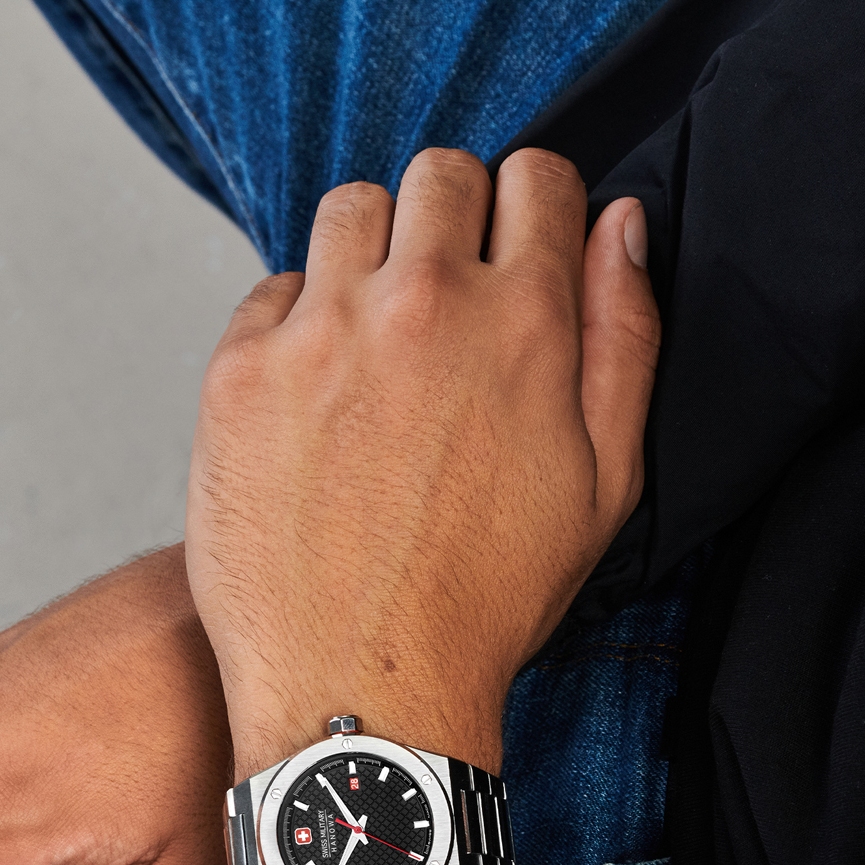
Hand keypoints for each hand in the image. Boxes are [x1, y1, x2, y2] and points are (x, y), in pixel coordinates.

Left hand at [185, 147, 659, 864]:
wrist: (361, 689)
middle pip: (440, 175)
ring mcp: (321, 331)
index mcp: (524, 323)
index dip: (532, 212)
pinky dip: (297, 320)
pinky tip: (316, 394)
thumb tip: (618, 227)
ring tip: (375, 339)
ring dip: (371, 253)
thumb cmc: (486, 602)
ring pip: (349, 210)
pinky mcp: (240, 370)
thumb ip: (624, 340)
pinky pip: (273, 288)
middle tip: (444, 303)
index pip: (537, 178)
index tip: (514, 255)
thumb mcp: (606, 486)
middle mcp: (420, 304)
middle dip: (453, 221)